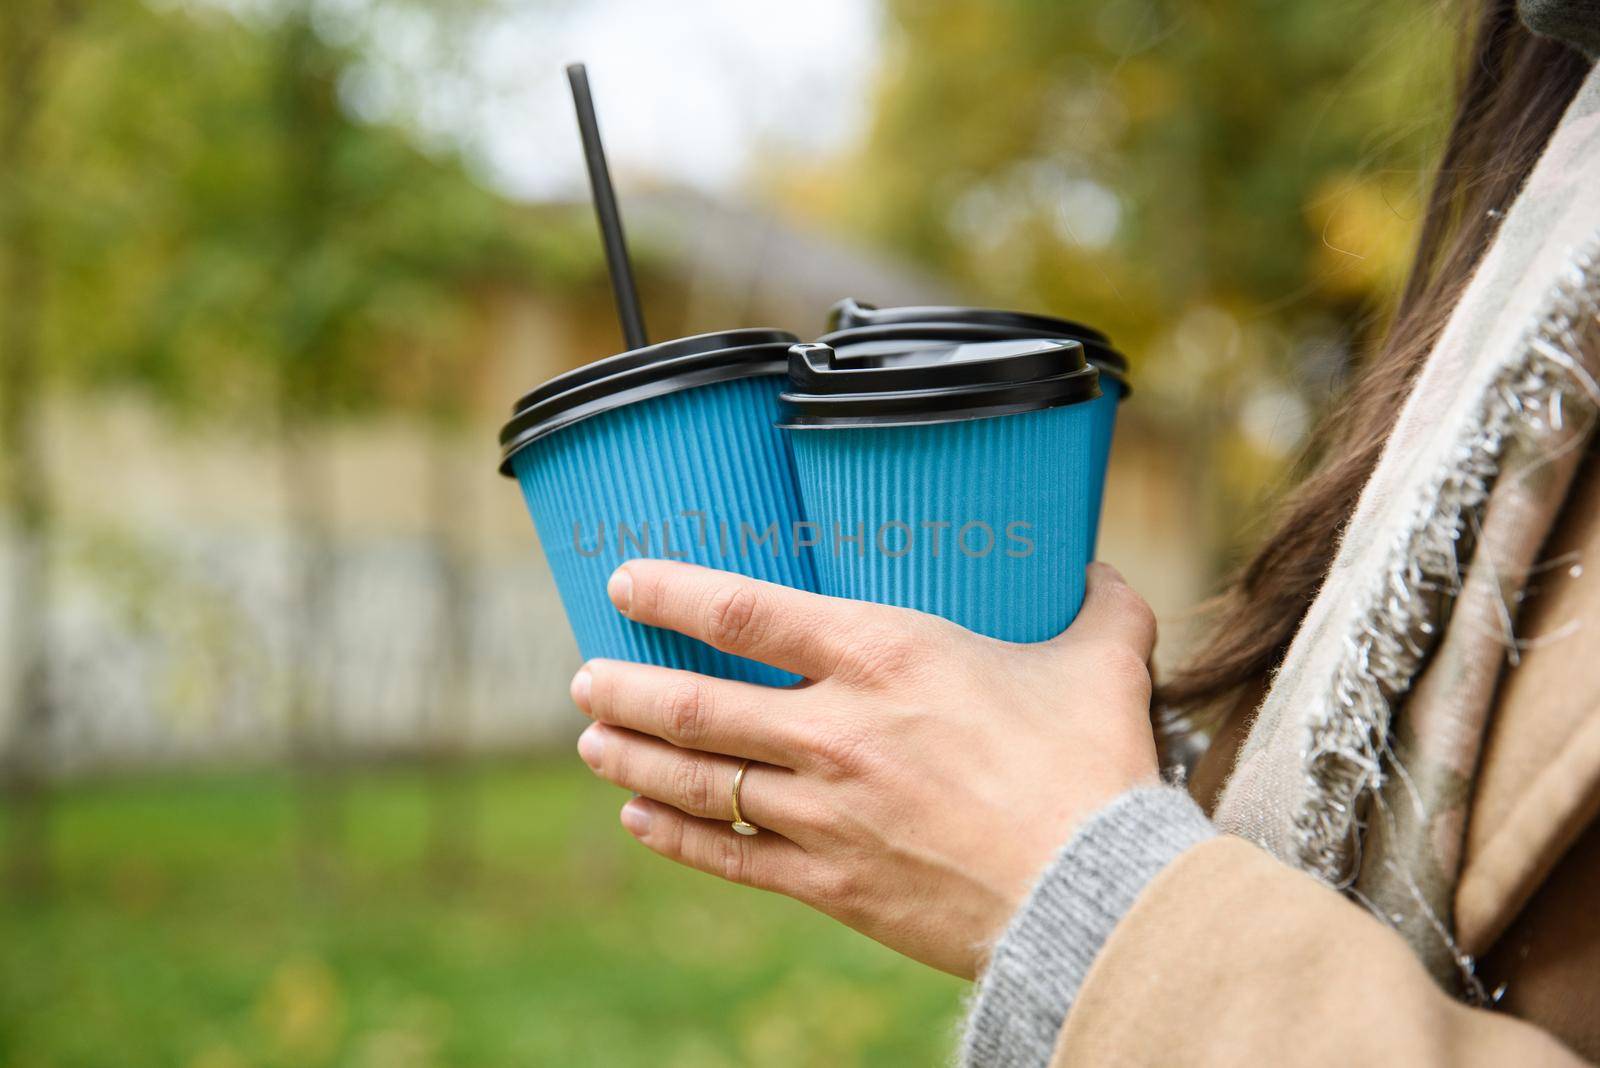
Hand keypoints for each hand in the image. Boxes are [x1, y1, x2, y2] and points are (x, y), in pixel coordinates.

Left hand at [570, 560, 1158, 978]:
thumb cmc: (1094, 768)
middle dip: (625, 685)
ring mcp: (822, 811)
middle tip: (586, 675)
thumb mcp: (1102, 662)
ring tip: (591, 739)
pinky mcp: (829, 882)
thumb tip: (1102, 570)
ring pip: (696, 778)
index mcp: (885, 656)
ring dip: (632, 755)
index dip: (671, 591)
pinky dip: (672, 834)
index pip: (744, 610)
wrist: (1092, 896)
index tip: (624, 581)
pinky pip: (726, 856)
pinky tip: (638, 818)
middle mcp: (834, 729)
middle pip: (694, 702)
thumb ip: (1097, 607)